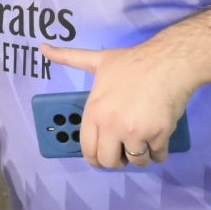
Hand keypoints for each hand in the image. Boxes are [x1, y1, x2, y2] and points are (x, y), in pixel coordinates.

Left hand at [39, 43, 192, 169]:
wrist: (168, 62)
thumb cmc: (132, 62)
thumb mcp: (97, 60)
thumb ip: (69, 58)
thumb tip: (42, 47)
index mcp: (95, 112)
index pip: (88, 148)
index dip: (95, 157)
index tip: (101, 158)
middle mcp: (112, 126)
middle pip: (109, 161)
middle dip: (116, 162)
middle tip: (123, 154)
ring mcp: (136, 133)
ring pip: (135, 162)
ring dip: (139, 159)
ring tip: (142, 147)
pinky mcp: (158, 136)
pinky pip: (157, 157)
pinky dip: (158, 154)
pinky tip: (158, 144)